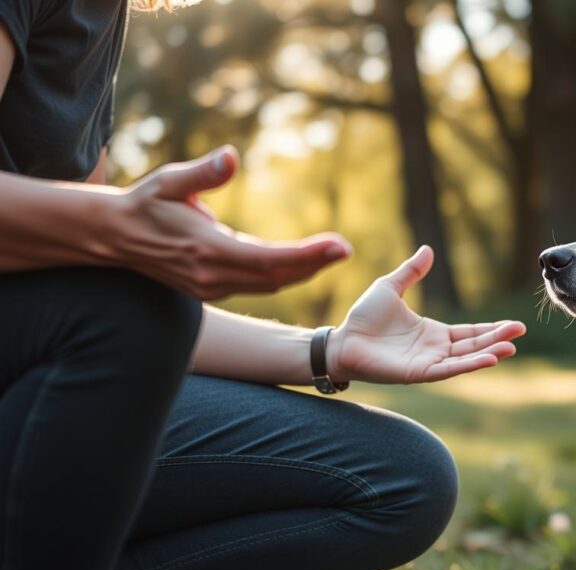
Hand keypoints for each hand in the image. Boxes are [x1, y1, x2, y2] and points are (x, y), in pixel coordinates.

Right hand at [107, 146, 351, 299]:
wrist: (112, 236)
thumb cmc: (145, 202)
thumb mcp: (170, 181)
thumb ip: (203, 172)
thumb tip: (231, 156)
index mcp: (206, 249)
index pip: (268, 259)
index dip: (307, 255)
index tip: (338, 245)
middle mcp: (211, 275)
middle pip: (276, 278)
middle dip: (314, 264)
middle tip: (346, 249)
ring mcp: (211, 287)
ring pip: (269, 286)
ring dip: (303, 272)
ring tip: (333, 254)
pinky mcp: (211, 289)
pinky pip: (257, 286)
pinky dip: (284, 275)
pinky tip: (305, 262)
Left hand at [328, 246, 526, 383]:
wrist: (341, 340)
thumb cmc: (363, 318)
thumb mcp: (390, 287)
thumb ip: (411, 271)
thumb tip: (428, 249)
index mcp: (433, 333)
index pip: (469, 332)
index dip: (491, 328)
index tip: (514, 325)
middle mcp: (435, 350)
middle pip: (473, 344)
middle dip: (497, 339)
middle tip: (521, 331)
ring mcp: (428, 363)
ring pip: (465, 359)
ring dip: (489, 353)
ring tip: (511, 347)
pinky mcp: (418, 373)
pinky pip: (448, 370)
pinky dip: (469, 365)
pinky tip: (488, 359)